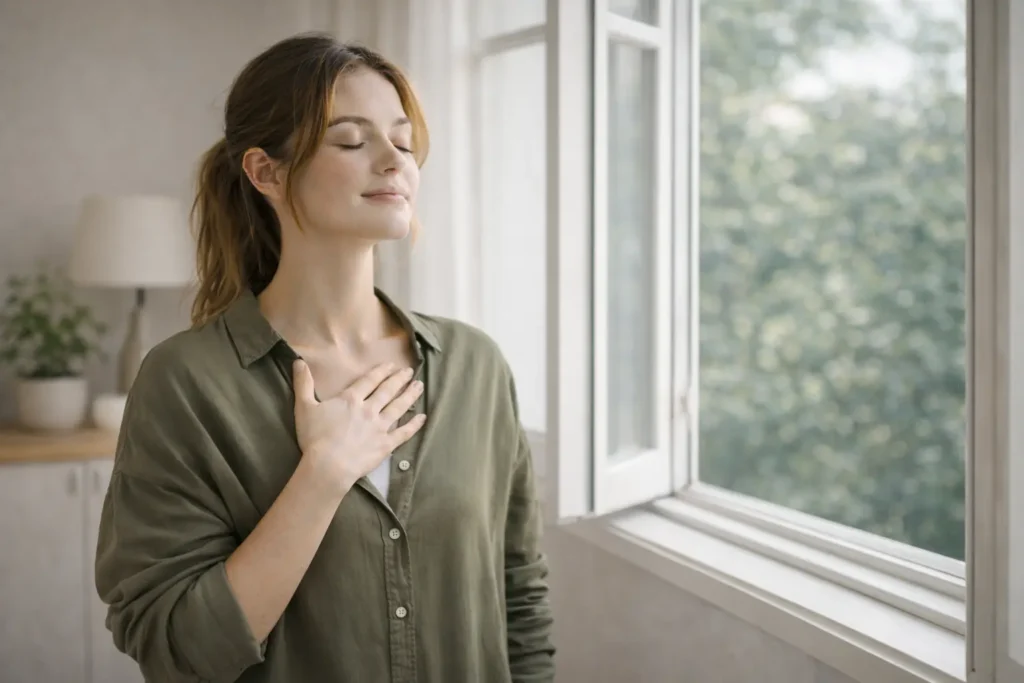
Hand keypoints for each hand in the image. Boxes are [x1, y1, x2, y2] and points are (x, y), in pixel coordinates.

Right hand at [292, 359, 425, 494]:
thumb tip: (298, 361)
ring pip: (399, 407)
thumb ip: (303, 383)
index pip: (369, 381)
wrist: (328, 465)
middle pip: (387, 391)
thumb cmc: (314, 438)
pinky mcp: (386, 445)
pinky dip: (414, 425)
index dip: (381, 371)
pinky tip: (422, 417)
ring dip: (410, 395)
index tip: (392, 365)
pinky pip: (403, 433)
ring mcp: (380, 427)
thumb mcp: (304, 407)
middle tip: (410, 371)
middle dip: (399, 379)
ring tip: (419, 386)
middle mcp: (369, 409)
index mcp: (351, 399)